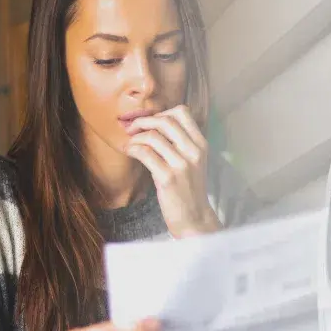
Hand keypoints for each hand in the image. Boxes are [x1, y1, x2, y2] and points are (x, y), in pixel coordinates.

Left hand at [125, 104, 222, 238]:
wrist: (194, 218)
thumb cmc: (189, 190)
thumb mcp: (193, 162)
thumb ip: (181, 143)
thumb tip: (155, 123)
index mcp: (201, 145)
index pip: (182, 112)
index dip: (161, 112)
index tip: (150, 123)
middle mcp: (194, 152)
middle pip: (165, 120)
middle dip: (143, 121)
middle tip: (132, 129)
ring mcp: (182, 165)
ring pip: (153, 136)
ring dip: (136, 137)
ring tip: (130, 144)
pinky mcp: (168, 178)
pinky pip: (145, 153)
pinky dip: (133, 149)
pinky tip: (130, 152)